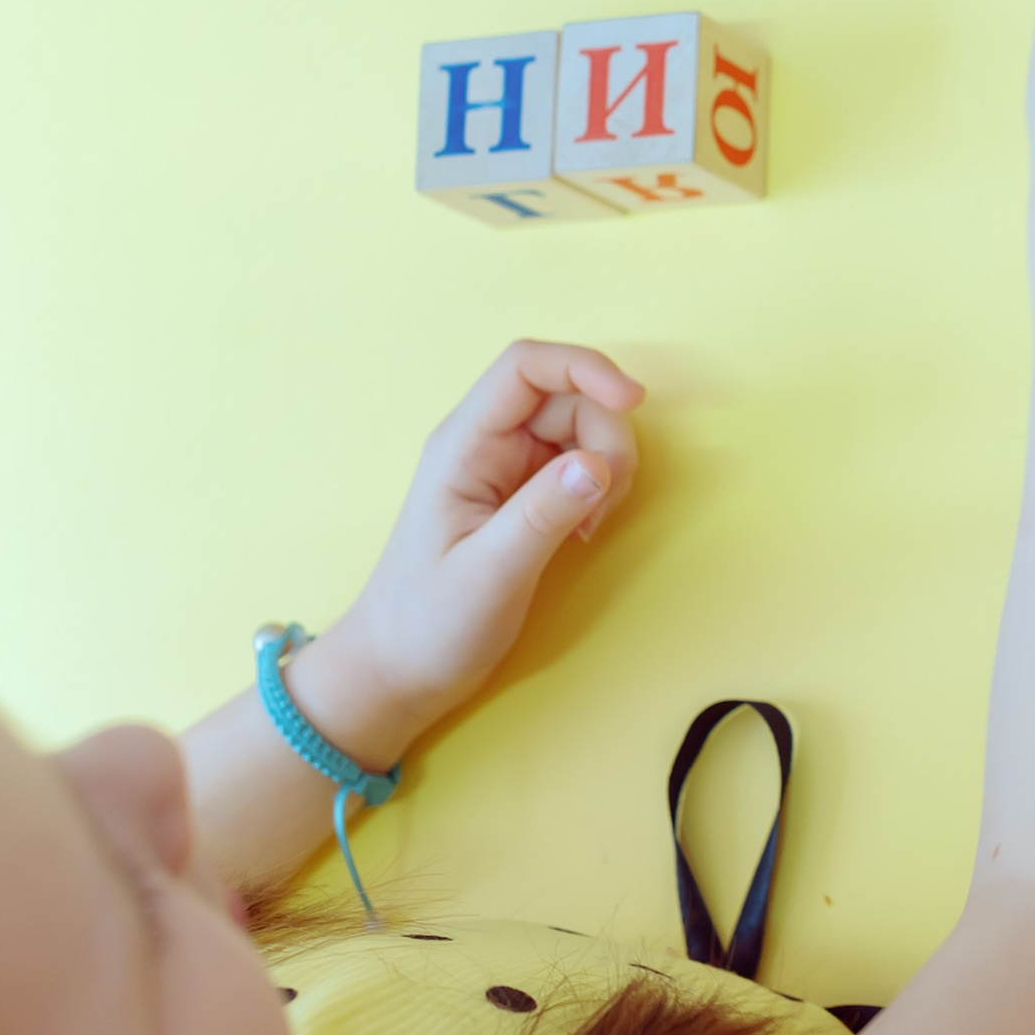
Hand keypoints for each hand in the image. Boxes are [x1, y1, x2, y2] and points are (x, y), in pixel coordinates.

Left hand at [307, 342, 643, 757]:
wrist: (400, 668)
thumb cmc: (428, 624)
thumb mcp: (489, 574)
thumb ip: (542, 514)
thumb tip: (599, 463)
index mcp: (462, 446)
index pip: (526, 367)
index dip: (586, 367)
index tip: (633, 400)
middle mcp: (485, 443)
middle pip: (569, 396)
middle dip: (607, 437)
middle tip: (603, 504)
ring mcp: (506, 466)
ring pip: (582, 427)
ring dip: (608, 466)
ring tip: (586, 527)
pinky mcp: (526, 491)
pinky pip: (581, 462)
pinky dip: (600, 488)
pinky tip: (583, 531)